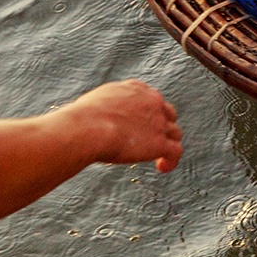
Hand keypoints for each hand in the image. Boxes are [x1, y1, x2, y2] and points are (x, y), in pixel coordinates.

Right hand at [62, 80, 182, 172]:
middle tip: (148, 141)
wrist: (86, 128)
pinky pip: (175, 151)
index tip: (138, 125)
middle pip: (167, 113)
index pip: (150, 98)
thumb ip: (102, 108)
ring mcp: (158, 122)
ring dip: (167, 144)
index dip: (146, 112)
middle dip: (161, 125)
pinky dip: (171, 161)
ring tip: (158, 159)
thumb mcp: (93, 102)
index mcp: (135, 88)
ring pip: (174, 132)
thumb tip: (91, 120)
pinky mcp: (159, 142)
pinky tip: (162, 168)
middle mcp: (152, 101)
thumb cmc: (80, 119)